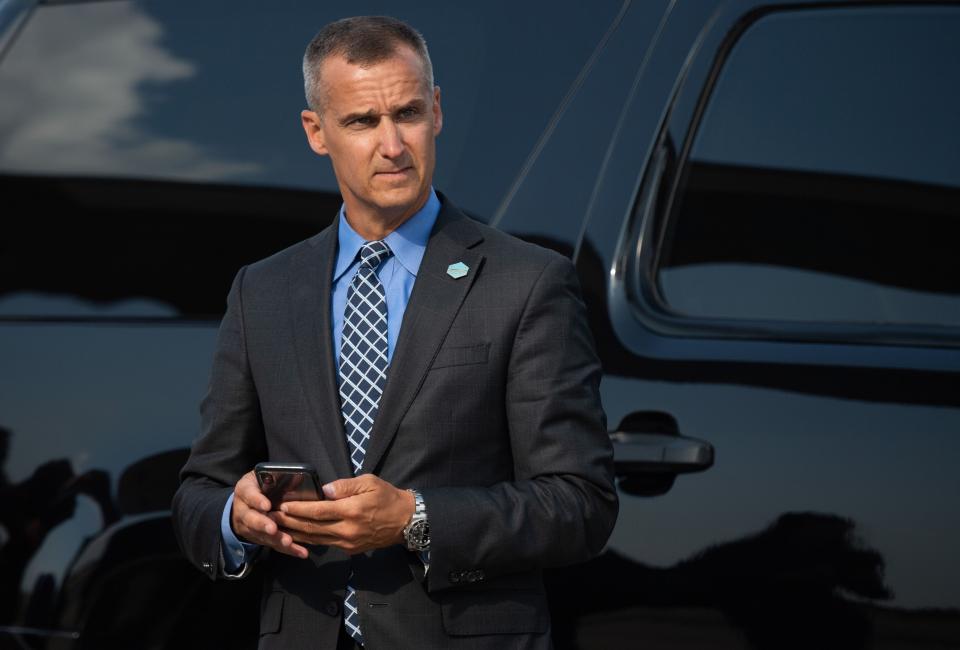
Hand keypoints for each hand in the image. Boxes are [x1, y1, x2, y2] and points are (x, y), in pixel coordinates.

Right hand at [230, 471, 308, 558]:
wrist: (241, 504)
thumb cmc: (258, 486)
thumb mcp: (260, 477)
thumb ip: (275, 477)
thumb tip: (300, 478)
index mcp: (244, 491)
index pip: (249, 495)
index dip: (257, 500)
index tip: (266, 505)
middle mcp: (243, 510)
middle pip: (251, 519)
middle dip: (262, 524)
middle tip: (273, 528)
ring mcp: (249, 527)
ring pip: (262, 535)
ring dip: (276, 539)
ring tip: (288, 542)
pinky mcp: (260, 538)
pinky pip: (273, 545)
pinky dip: (288, 550)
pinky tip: (301, 553)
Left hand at [268, 474, 414, 554]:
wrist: (406, 522)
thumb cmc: (388, 497)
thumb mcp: (370, 482)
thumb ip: (345, 486)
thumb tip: (324, 490)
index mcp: (352, 510)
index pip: (318, 510)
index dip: (298, 509)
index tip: (282, 505)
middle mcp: (347, 529)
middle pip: (312, 527)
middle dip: (289, 522)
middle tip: (270, 517)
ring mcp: (347, 542)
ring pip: (315, 539)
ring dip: (294, 533)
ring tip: (277, 527)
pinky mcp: (349, 549)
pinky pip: (324, 544)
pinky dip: (308, 539)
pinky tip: (297, 534)